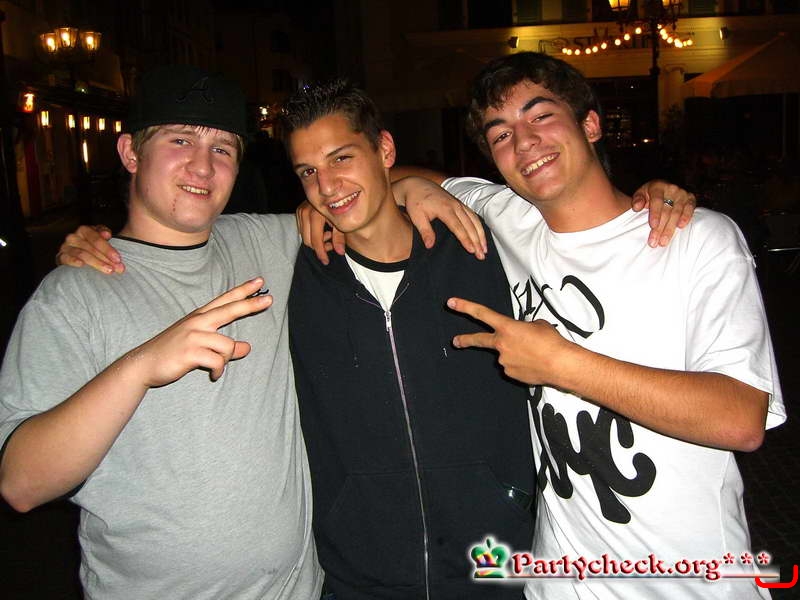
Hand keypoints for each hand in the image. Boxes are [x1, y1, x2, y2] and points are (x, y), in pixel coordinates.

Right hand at [56, 225, 124, 273]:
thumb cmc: (96, 248)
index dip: (108, 249)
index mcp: (85, 230)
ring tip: (109, 270)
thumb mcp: (102, 239)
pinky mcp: (61, 257)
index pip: (96, 238)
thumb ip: (106, 234)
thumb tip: (107, 234)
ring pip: (82, 254)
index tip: (118, 259)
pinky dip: (73, 261)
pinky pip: (65, 258)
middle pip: (91, 248)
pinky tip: (81, 265)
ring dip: (97, 263)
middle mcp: (74, 237)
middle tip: (118, 268)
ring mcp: (66, 247)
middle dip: (106, 259)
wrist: (84, 257)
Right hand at [128, 278, 271, 384]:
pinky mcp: (191, 352)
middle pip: (230, 310)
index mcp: (199, 317)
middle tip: (270, 300)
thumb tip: (248, 347)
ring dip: (225, 360)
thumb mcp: (198, 345)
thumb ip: (223, 345)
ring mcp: (193, 336)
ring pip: (228, 345)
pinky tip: (212, 374)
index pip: (225, 300)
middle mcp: (198, 322)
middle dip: (251, 305)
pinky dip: (218, 370)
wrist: (143, 364)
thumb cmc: (172, 353)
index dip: (242, 291)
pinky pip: (218, 361)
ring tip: (216, 367)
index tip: (259, 282)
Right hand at [296, 201, 344, 264]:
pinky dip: (311, 234)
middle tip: (331, 244)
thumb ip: (340, 238)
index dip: (321, 252)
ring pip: (304, 236)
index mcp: (317, 214)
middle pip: (307, 240)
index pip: (316, 240)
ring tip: (328, 236)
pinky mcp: (299, 211)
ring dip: (316, 240)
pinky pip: (302, 230)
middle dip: (319, 247)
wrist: (334, 195)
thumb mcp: (342, 223)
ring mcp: (301, 211)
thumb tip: (340, 252)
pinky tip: (322, 231)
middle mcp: (306, 211)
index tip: (326, 261)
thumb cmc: (341, 211)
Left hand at [395, 177, 486, 258]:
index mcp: (445, 209)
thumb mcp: (416, 216)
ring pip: (474, 220)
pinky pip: (473, 215)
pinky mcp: (459, 203)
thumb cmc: (415, 201)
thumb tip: (430, 246)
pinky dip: (479, 226)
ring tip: (485, 249)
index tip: (472, 250)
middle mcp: (455, 205)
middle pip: (470, 225)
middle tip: (481, 255)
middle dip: (477, 241)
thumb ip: (425, 231)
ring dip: (481, 235)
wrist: (417, 185)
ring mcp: (459, 204)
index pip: (458, 227)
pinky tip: (482, 236)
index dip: (465, 239)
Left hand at [447, 297, 573, 385]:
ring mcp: (504, 361)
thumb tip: (522, 334)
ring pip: (507, 355)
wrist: (560, 364)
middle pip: (479, 340)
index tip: (451, 303)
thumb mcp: (538, 325)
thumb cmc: (551, 342)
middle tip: (456, 341)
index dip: (465, 306)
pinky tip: (534, 364)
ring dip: (517, 354)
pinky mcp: (510, 374)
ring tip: (535, 354)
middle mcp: (501, 344)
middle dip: (465, 340)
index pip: (482, 313)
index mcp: (507, 327)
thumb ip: (523, 327)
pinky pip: (514, 366)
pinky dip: (522, 365)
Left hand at [631, 181, 695, 247]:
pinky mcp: (691, 198)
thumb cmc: (649, 195)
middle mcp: (672, 188)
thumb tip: (636, 207)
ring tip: (663, 241)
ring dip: (670, 228)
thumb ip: (637, 200)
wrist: (664, 189)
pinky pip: (690, 209)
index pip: (657, 201)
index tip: (653, 226)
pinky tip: (680, 227)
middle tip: (654, 242)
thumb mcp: (641, 194)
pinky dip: (686, 217)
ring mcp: (683, 193)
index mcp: (658, 187)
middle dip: (660, 228)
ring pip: (677, 212)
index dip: (655, 213)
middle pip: (666, 210)